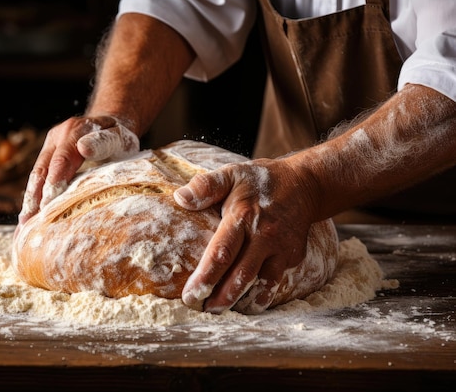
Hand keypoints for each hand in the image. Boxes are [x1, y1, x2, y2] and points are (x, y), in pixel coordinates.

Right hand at [18, 115, 138, 224]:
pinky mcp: (47, 156)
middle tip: (30, 223)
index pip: (61, 161)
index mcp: (74, 131)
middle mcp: (57, 137)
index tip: (48, 207)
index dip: (53, 185)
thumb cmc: (119, 138)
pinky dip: (33, 197)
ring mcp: (50, 146)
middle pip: (42, 169)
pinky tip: (29, 218)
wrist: (111, 125)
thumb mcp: (118, 138)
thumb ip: (103, 143)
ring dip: (30, 200)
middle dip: (35, 197)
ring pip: (36, 175)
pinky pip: (39, 177)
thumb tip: (84, 148)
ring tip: (24, 225)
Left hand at [174, 158, 315, 313]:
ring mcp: (281, 248)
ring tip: (221, 312)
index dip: (205, 278)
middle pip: (240, 275)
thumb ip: (205, 186)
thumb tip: (180, 198)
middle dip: (220, 297)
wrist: (305, 184)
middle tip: (202, 310)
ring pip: (260, 283)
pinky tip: (248, 306)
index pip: (221, 253)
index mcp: (244, 217)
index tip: (190, 296)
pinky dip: (262, 296)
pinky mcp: (293, 256)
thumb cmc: (260, 181)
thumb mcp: (231, 174)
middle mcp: (264, 236)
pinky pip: (275, 281)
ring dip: (241, 301)